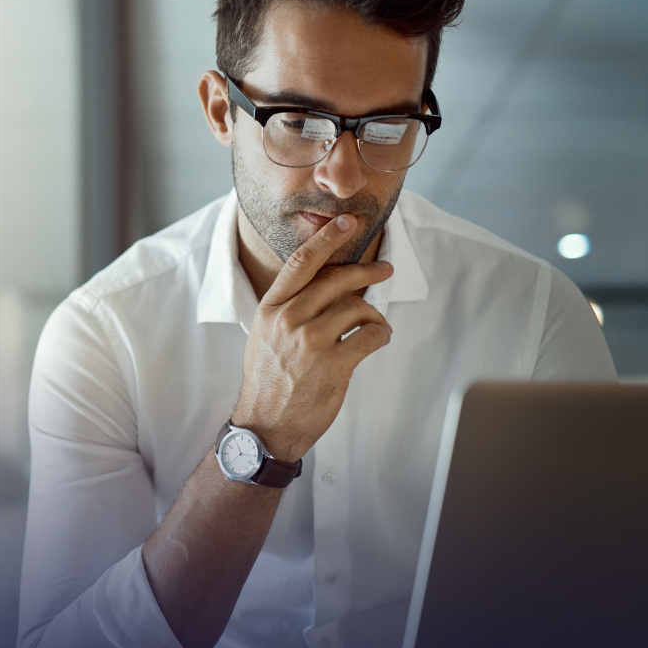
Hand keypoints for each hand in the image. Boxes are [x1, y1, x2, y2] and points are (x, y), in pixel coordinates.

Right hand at [233, 214, 393, 462]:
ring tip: (373, 325)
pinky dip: (380, 334)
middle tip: (383, 269)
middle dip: (367, 270)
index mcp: (271, 309)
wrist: (266, 425)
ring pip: (358, 307)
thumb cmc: (268, 381)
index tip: (346, 223)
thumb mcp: (264, 336)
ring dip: (373, 314)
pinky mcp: (334, 364)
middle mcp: (289, 320)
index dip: (327, 238)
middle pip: (337, 280)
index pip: (301, 263)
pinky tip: (376, 339)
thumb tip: (324, 285)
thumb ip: (288, 308)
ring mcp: (311, 342)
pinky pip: (371, 335)